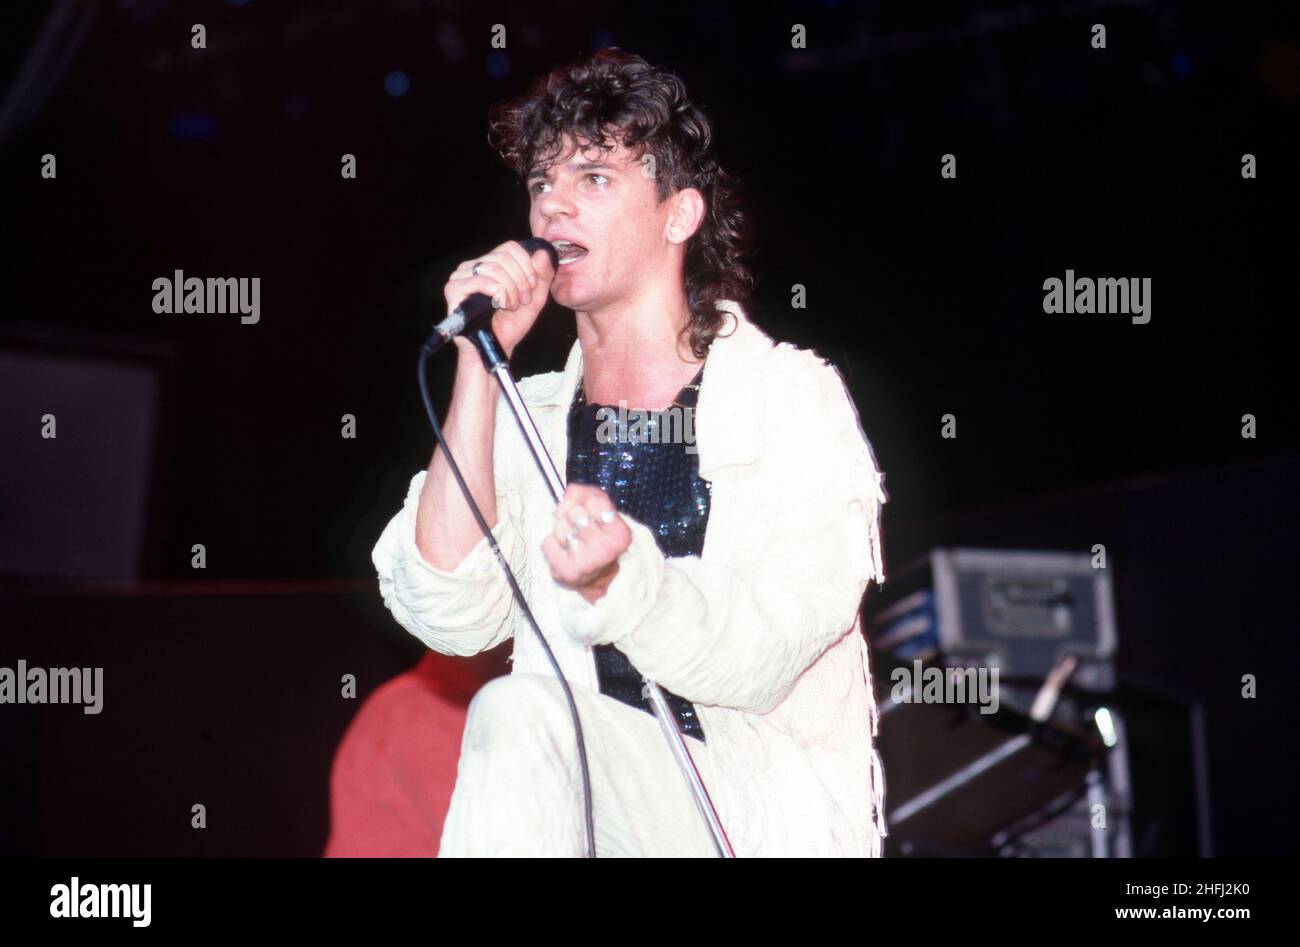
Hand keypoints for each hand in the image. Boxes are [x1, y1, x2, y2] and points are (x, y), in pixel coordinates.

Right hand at [443, 239, 555, 359]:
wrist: (496, 348)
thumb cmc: (511, 325)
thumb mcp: (534, 298)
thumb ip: (543, 276)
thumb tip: (543, 252)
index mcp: (489, 264)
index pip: (510, 247)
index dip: (526, 265)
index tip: (532, 287)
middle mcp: (472, 267)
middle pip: (504, 257)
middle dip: (520, 280)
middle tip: (522, 300)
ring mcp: (461, 276)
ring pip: (494, 267)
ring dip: (510, 289)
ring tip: (511, 306)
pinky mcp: (454, 289)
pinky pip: (481, 280)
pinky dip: (498, 293)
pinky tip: (500, 306)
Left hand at [542, 484, 630, 604]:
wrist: (595, 578)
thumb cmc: (597, 538)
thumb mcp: (602, 512)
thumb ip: (586, 493)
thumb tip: (566, 496)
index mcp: (620, 533)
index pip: (594, 500)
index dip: (587, 504)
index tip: (592, 517)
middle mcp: (606, 548)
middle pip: (575, 512)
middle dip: (573, 518)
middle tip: (581, 533)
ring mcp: (587, 561)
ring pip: (560, 527)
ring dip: (562, 532)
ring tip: (573, 544)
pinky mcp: (567, 571)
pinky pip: (548, 542)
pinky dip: (551, 545)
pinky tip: (563, 553)